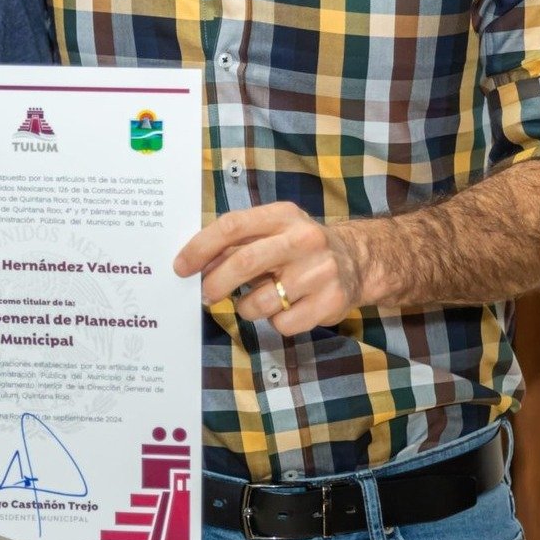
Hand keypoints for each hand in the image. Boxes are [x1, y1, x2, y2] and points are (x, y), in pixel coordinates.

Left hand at [173, 201, 366, 336]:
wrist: (357, 261)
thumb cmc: (298, 246)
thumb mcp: (272, 230)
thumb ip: (237, 242)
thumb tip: (194, 264)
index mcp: (282, 215)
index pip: (232, 226)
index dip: (201, 247)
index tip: (181, 266)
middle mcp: (303, 239)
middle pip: (244, 263)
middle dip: (215, 283)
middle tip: (205, 295)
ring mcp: (319, 272)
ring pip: (261, 302)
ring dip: (246, 307)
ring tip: (254, 301)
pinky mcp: (330, 302)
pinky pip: (283, 324)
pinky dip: (274, 322)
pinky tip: (285, 309)